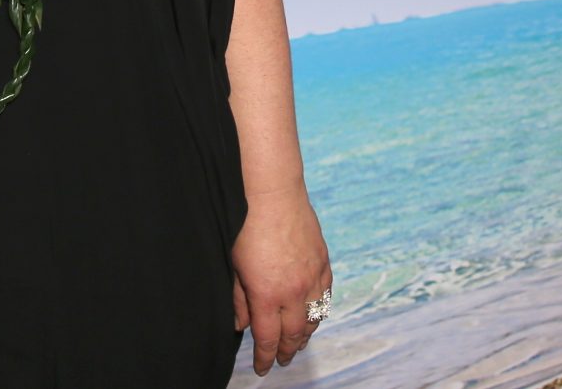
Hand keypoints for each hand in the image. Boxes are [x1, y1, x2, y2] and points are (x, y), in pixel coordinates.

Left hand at [229, 181, 331, 376]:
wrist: (272, 193)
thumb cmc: (246, 227)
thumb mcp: (234, 268)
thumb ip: (239, 300)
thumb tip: (241, 326)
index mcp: (267, 295)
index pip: (268, 339)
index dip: (266, 358)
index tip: (263, 367)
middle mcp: (293, 291)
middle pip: (294, 334)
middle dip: (287, 351)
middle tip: (282, 360)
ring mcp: (312, 276)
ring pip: (315, 318)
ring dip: (306, 334)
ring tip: (299, 342)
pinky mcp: (323, 261)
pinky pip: (327, 295)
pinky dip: (320, 309)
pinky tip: (314, 313)